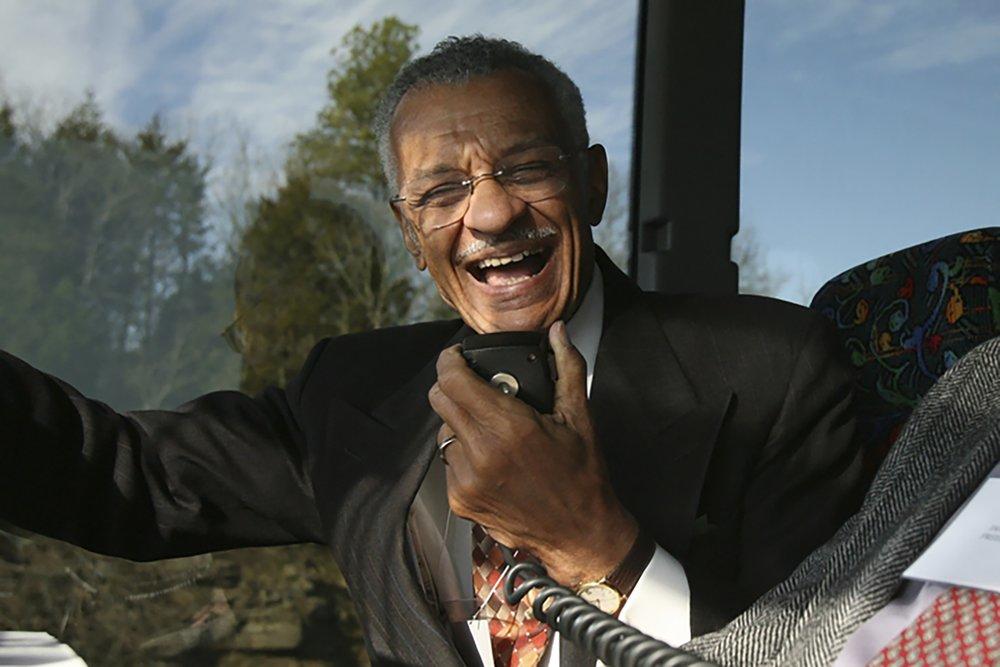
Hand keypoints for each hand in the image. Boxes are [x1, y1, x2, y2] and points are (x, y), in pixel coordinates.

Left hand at [428, 321, 638, 585]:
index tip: (457, 356)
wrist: (580, 535)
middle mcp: (481, 453)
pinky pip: (449, 462)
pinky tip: (490, 458)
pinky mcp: (460, 501)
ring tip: (488, 427)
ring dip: (458, 422)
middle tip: (474, 385)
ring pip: (442, 432)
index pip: (453, 380)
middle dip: (452, 385)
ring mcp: (466, 480)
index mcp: (509, 427)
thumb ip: (567, 367)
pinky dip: (463, 453)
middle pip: (440, 400)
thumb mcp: (580, 418)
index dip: (450, 361)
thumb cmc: (583, 475)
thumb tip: (558, 331)